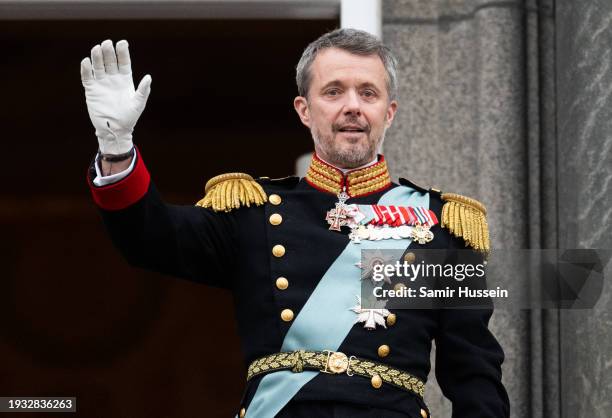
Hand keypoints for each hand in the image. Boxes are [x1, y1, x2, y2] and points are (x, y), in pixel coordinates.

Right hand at [80, 39, 151, 154]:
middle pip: (110, 61)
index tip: (122, 42)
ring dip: (97, 57)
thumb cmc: (129, 118)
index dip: (123, 52)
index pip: (123, 62)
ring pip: (98, 66)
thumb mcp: (138, 104)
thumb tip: (149, 77)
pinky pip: (87, 77)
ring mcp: (101, 83)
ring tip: (97, 48)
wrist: (115, 130)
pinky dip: (86, 69)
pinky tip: (86, 61)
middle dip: (109, 52)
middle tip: (107, 43)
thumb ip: (143, 91)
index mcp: (125, 79)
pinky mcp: (91, 89)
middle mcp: (113, 78)